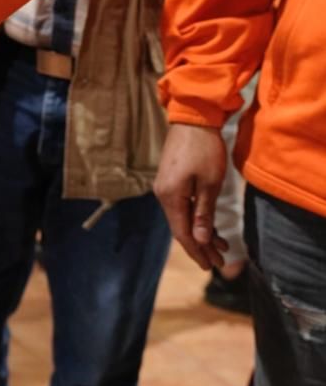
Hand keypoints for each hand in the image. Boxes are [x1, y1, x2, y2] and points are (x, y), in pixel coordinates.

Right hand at [154, 123, 228, 269]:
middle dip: (200, 246)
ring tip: (221, 246)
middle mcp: (163, 194)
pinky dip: (196, 218)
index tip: (210, 267)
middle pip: (181, 228)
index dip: (197, 252)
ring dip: (200, 233)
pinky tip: (210, 225)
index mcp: (171, 197)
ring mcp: (165, 187)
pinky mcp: (171, 180)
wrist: (193, 118)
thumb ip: (204, 213)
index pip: (183, 233)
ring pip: (182, 218)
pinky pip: (182, 206)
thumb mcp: (210, 183)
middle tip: (219, 262)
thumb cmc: (204, 149)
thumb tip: (200, 240)